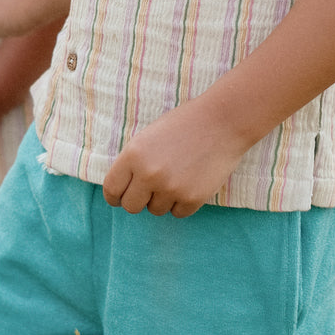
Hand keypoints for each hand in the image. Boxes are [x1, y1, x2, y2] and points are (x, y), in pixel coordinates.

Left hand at [102, 93, 248, 216]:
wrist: (222, 122)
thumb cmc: (183, 125)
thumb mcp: (148, 137)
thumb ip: (133, 162)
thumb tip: (123, 189)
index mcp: (133, 155)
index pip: (112, 189)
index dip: (115, 196)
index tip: (120, 198)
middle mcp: (148, 174)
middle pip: (131, 206)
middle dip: (138, 200)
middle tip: (150, 190)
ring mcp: (171, 188)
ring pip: (156, 210)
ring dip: (163, 199)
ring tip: (177, 176)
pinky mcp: (192, 198)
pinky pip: (178, 213)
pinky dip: (182, 202)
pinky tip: (190, 182)